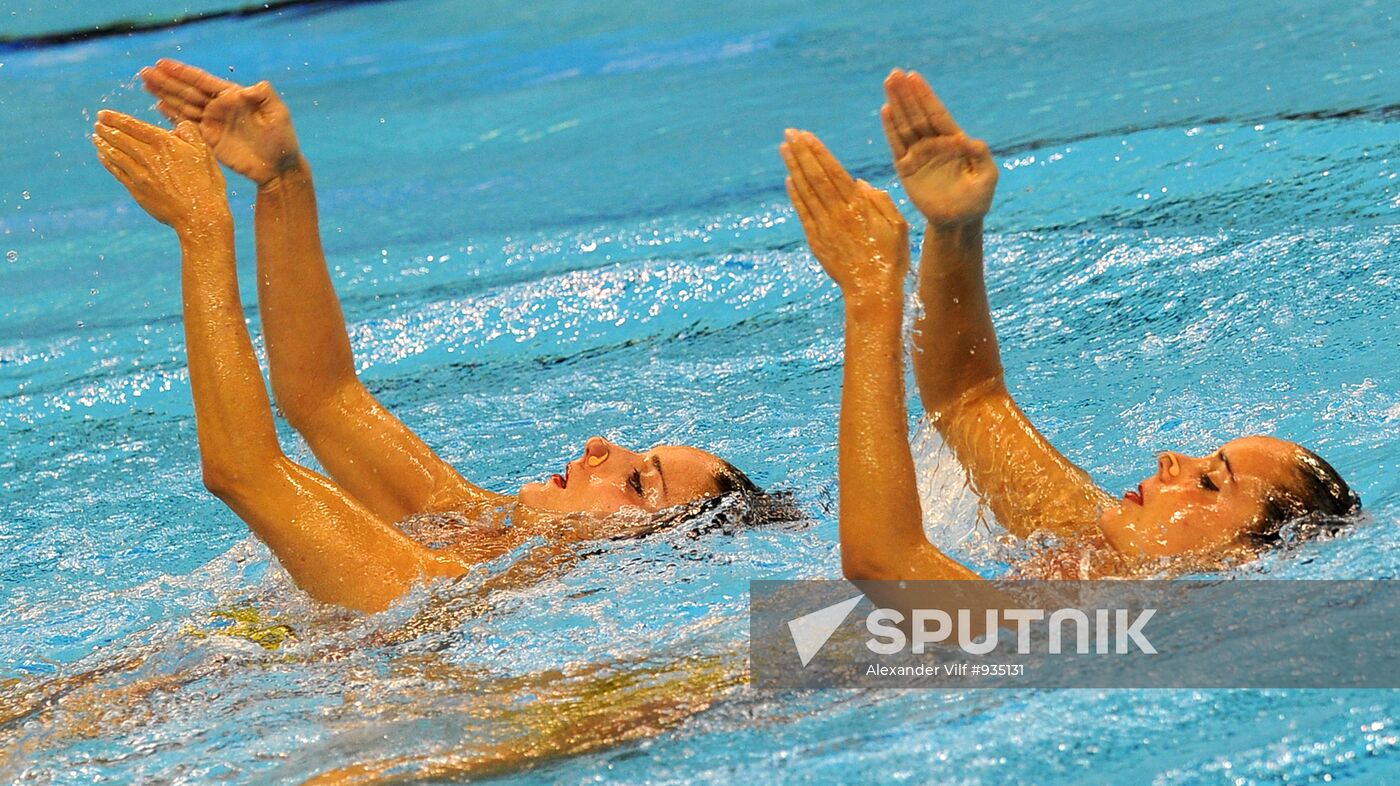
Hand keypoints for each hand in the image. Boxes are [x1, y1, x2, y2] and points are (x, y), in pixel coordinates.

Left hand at [92, 111, 229, 231]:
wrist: (200, 215)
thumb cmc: (206, 184)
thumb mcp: (205, 152)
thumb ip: (190, 133)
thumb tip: (178, 127)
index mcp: (164, 143)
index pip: (133, 126)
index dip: (116, 119)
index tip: (103, 114)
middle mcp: (148, 156)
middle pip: (121, 138)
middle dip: (106, 129)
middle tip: (98, 124)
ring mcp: (140, 174)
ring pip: (116, 154)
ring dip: (103, 144)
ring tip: (96, 137)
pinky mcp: (137, 190)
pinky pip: (117, 172)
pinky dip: (108, 162)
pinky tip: (103, 157)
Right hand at [141, 59, 301, 184]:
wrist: (278, 168)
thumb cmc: (283, 139)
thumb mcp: (279, 114)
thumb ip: (265, 96)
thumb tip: (251, 87)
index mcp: (233, 96)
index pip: (203, 81)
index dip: (183, 73)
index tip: (162, 63)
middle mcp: (220, 107)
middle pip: (188, 91)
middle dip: (167, 81)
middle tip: (144, 72)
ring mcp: (213, 122)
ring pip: (184, 105)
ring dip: (165, 94)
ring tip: (145, 84)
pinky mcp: (209, 139)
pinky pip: (188, 124)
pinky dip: (173, 116)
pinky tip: (160, 106)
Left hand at [780, 129, 908, 309]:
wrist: (872, 291)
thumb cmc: (891, 258)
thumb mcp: (898, 225)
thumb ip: (880, 200)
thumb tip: (859, 183)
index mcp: (859, 206)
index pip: (833, 171)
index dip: (818, 152)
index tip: (805, 135)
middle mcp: (838, 213)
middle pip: (815, 176)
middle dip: (801, 153)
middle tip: (789, 133)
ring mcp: (825, 227)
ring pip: (806, 191)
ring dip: (794, 168)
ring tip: (784, 149)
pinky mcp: (817, 241)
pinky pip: (803, 213)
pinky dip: (795, 195)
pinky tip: (789, 180)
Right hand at [881, 69, 997, 227]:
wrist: (958, 221)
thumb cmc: (977, 199)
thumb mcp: (987, 177)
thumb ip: (981, 156)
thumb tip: (970, 140)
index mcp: (954, 141)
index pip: (937, 113)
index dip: (926, 96)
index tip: (915, 77)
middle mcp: (935, 143)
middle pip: (918, 114)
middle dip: (907, 94)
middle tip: (895, 73)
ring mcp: (919, 154)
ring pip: (905, 124)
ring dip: (897, 104)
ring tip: (889, 83)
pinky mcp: (906, 168)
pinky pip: (896, 145)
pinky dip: (890, 129)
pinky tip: (886, 111)